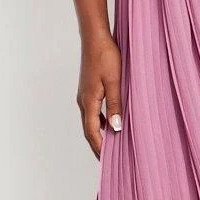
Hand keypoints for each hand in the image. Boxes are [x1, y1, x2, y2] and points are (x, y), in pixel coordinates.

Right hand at [77, 31, 122, 158]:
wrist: (95, 38)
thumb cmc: (106, 57)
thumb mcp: (115, 82)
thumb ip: (115, 105)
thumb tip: (116, 128)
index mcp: (89, 101)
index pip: (92, 132)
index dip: (99, 147)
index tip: (107, 161)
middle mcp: (83, 100)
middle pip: (89, 129)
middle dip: (97, 145)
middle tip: (107, 159)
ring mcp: (84, 95)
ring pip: (90, 121)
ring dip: (99, 133)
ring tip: (110, 144)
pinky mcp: (88, 89)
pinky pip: (93, 111)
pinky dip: (100, 122)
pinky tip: (110, 122)